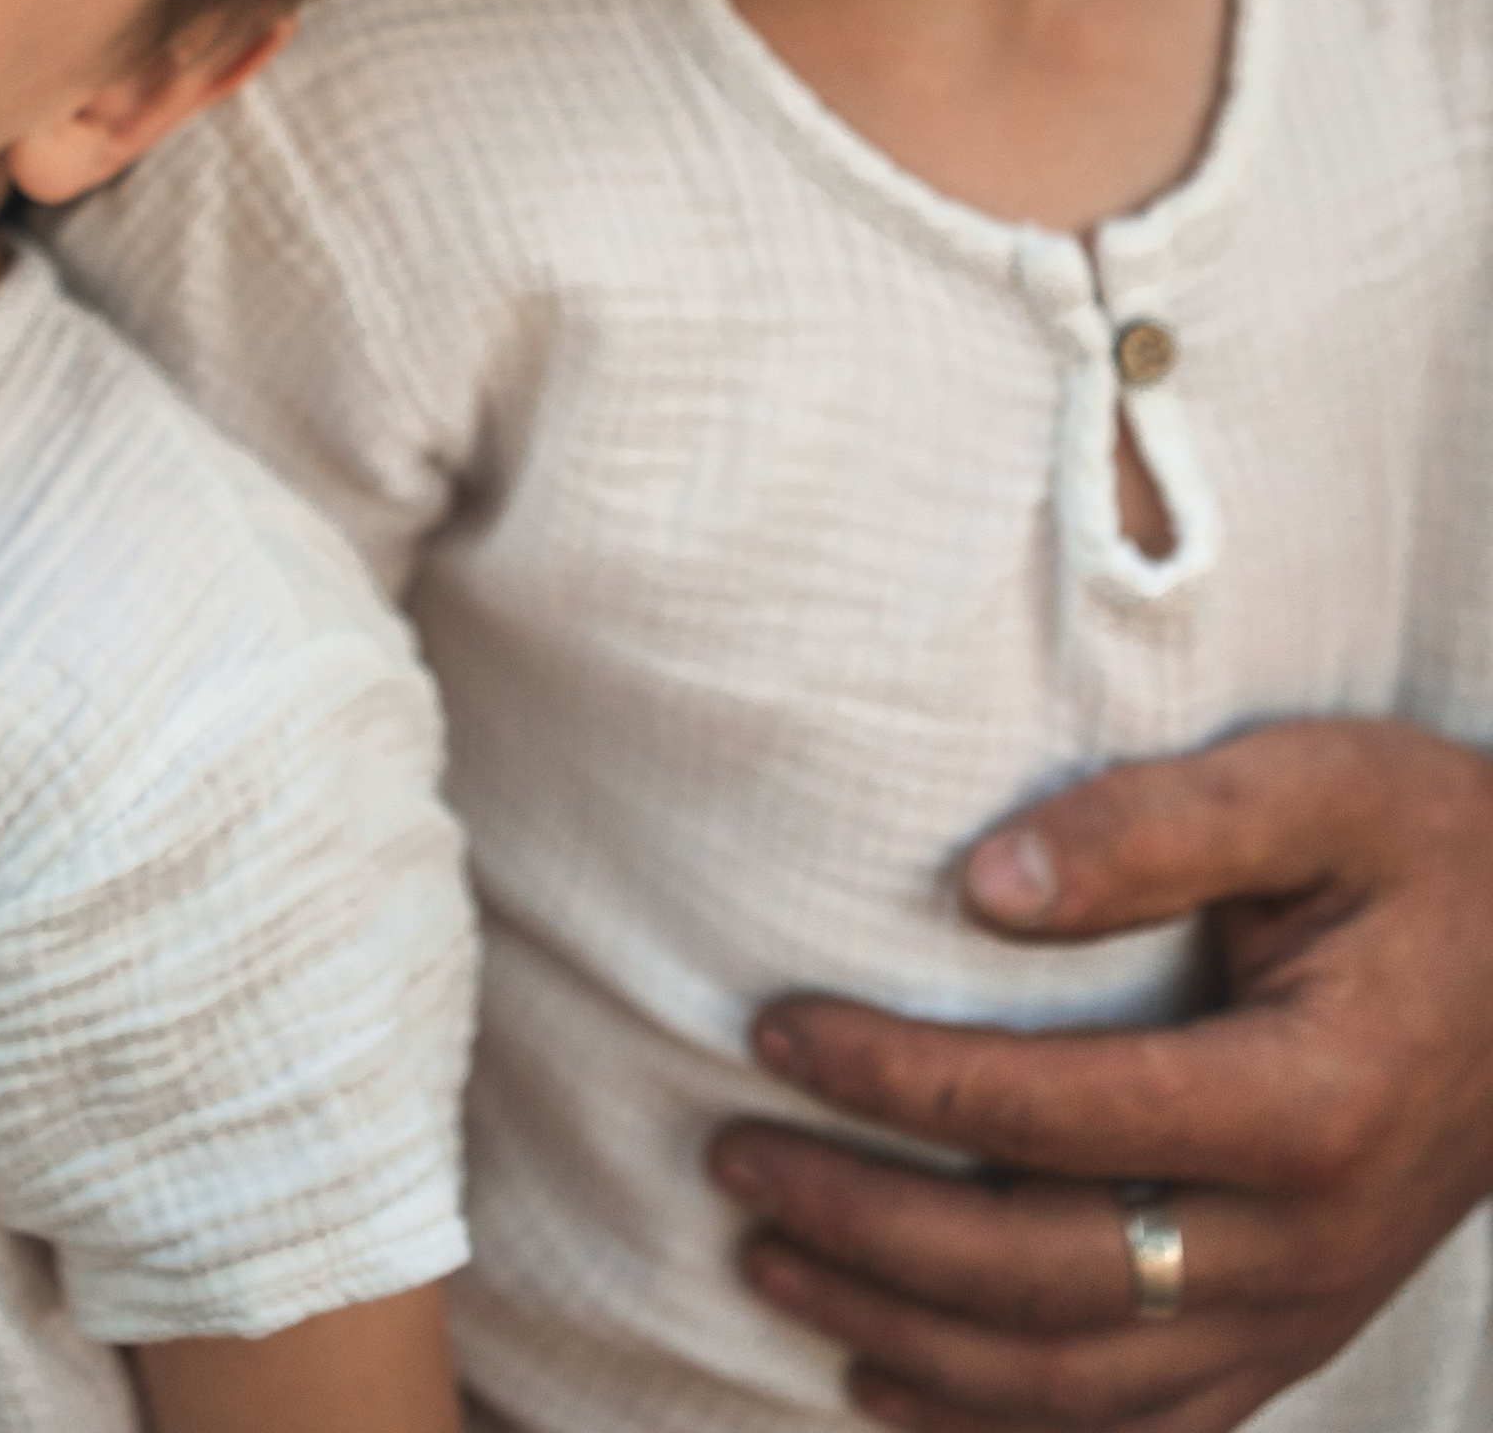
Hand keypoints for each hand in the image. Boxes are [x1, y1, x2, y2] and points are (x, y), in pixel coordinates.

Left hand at [707, 720, 1492, 1430]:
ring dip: (904, 1341)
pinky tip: (894, 1391)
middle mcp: (1305, 1243)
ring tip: (769, 1268)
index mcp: (1306, 1102)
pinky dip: (1005, 1428)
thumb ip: (1146, 826)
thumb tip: (978, 885)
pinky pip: (1144, 1428)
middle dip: (863, 1228)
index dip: (896, 1079)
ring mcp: (1306, 1312)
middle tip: (730, 1163)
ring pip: (1074, 1384)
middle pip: (1040, 1273)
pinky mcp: (1299, 1337)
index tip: (773, 1031)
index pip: (1050, 1115)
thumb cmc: (1433, 851)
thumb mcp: (1313, 785)